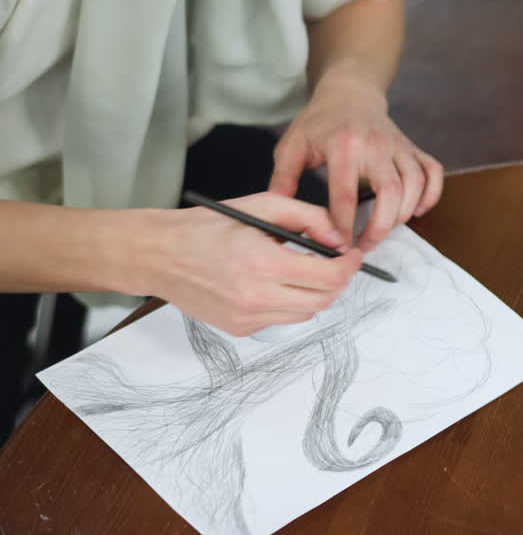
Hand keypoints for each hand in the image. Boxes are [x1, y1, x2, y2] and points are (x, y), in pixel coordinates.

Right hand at [141, 193, 364, 336]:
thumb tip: (340, 239)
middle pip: (324, 300)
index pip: (328, 276)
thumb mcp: (261, 205)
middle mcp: (255, 296)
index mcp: (262, 263)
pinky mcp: (239, 328)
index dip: (349, 265)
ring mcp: (247, 317)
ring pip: (306, 313)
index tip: (352, 254)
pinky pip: (281, 319)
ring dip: (316, 293)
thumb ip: (308, 217)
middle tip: (336, 262)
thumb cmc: (207, 226)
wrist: (158, 255)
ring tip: (305, 270)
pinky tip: (275, 283)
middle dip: (338, 281)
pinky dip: (290, 303)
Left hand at [269, 72, 443, 250]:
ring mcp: (398, 146)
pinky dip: (430, 195)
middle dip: (380, 226)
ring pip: (414, 185)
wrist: (349, 93)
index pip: (345, 195)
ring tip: (384, 229)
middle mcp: (375, 145)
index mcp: (343, 145)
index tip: (340, 247)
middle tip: (366, 245)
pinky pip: (433, 173)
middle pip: (390, 192)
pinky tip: (414, 211)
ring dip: (402, 214)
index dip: (344, 226)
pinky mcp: (413, 148)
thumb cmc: (319, 123)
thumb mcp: (292, 146)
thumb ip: (283, 180)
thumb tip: (277, 217)